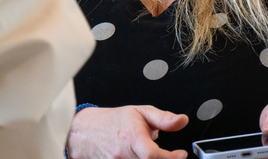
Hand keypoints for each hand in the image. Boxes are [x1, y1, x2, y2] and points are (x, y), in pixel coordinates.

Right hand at [68, 105, 189, 158]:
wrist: (84, 132)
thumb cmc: (112, 122)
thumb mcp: (140, 112)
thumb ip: (163, 118)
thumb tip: (182, 120)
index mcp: (131, 138)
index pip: (153, 155)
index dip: (171, 158)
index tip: (180, 154)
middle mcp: (123, 154)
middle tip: (169, 155)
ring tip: (150, 152)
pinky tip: (140, 156)